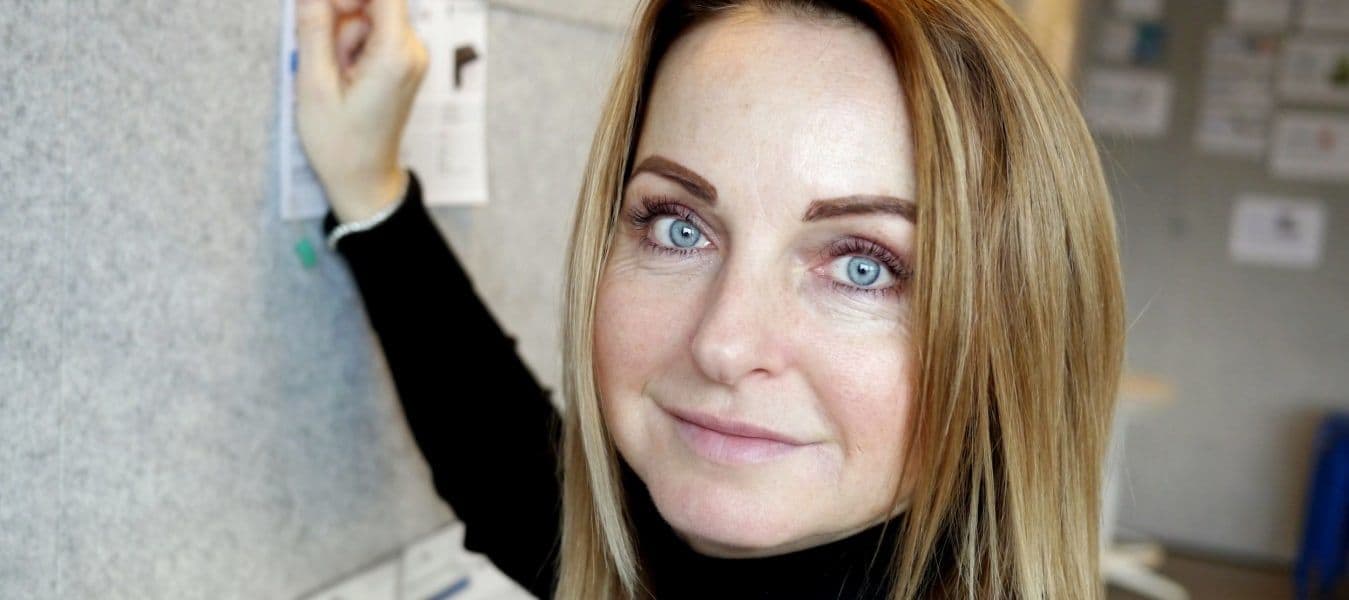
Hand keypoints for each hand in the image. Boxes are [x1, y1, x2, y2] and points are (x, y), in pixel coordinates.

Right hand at [294, 0, 428, 222]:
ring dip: (342, 34)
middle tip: (324, 55)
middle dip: (339, 15)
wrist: (364, 180)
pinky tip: (343, 74)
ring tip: (336, 75)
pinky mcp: (401, 61)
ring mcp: (410, 55)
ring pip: (368, 15)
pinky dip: (350, 45)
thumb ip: (313, 28)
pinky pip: (372, 32)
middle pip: (373, 0)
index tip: (321, 11)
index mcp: (396, 52)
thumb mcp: (313, 84)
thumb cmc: (339, 142)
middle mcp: (412, 49)